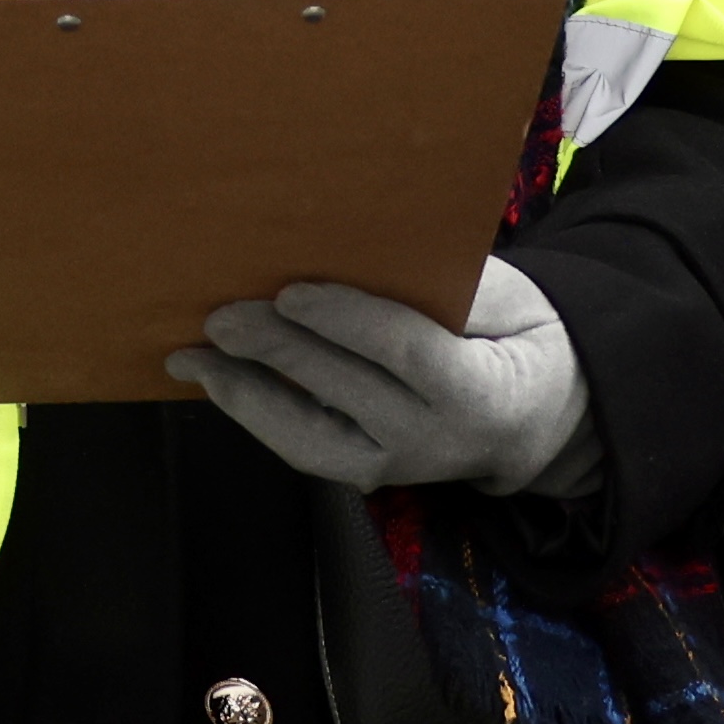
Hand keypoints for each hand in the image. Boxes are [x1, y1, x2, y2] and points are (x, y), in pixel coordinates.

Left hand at [172, 255, 592, 496]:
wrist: (534, 417)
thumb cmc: (515, 337)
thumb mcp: (510, 298)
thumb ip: (449, 285)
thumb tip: (366, 248)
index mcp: (479, 391)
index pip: (405, 352)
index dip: (345, 321)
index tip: (290, 292)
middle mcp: (433, 441)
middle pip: (344, 390)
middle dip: (277, 350)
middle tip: (220, 315)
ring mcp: (394, 467)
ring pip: (308, 437)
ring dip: (243, 392)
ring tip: (190, 355)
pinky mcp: (363, 474)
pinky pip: (302, 448)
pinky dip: (254, 412)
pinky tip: (216, 377)